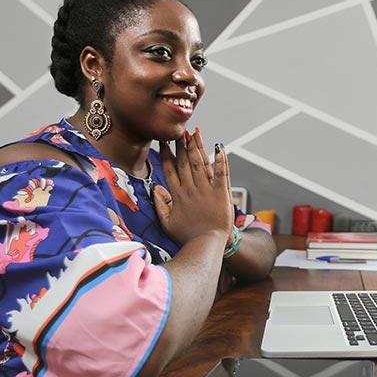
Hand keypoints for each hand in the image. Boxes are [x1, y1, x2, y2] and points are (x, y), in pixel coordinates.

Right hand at [153, 130, 232, 245]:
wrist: (208, 245)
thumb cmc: (188, 236)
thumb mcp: (167, 223)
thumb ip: (160, 205)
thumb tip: (155, 188)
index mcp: (178, 195)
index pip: (170, 169)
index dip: (167, 154)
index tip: (164, 142)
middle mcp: (191, 189)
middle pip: (184, 162)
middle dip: (181, 145)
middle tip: (178, 131)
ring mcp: (206, 190)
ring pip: (200, 163)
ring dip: (197, 147)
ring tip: (194, 133)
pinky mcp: (221, 193)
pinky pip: (221, 172)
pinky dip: (221, 159)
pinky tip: (219, 146)